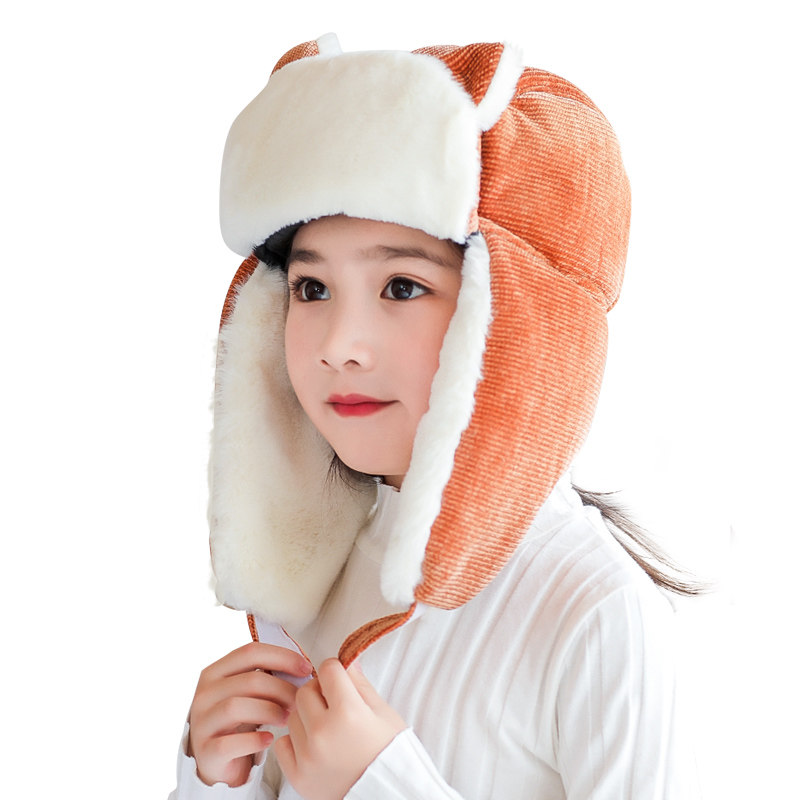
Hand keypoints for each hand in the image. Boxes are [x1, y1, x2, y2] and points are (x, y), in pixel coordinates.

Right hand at [187, 642, 312, 786]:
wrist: (217, 762)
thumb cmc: (239, 722)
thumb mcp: (249, 694)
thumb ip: (267, 677)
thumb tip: (303, 668)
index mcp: (215, 672)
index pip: (251, 652)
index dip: (283, 657)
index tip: (306, 668)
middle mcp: (204, 693)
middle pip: (250, 680)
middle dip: (282, 689)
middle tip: (298, 701)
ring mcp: (201, 722)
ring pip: (236, 707)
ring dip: (270, 711)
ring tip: (286, 719)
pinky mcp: (205, 751)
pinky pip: (230, 743)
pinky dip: (254, 740)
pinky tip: (269, 739)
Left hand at [273, 658, 406, 799]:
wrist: (386, 795)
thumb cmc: (390, 754)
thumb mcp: (384, 713)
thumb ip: (360, 685)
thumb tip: (347, 662)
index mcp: (349, 712)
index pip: (328, 670)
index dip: (336, 671)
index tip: (340, 679)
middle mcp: (324, 732)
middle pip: (305, 690)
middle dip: (318, 692)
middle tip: (333, 704)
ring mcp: (308, 756)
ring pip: (293, 716)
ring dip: (307, 717)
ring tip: (327, 729)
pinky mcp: (298, 776)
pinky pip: (283, 744)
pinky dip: (295, 742)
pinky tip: (314, 746)